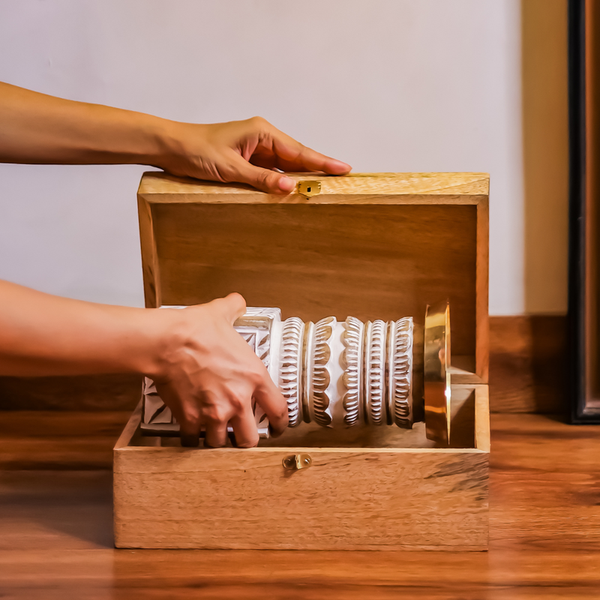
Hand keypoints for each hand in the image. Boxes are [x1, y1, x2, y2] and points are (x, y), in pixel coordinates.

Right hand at [148, 293, 286, 447]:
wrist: (167, 342)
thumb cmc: (195, 330)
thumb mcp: (222, 313)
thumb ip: (234, 308)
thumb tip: (236, 301)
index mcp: (254, 377)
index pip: (278, 410)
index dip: (280, 423)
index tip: (276, 427)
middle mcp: (237, 399)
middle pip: (250, 439)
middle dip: (245, 438)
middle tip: (240, 433)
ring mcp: (213, 412)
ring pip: (221, 444)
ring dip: (218, 439)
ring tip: (214, 432)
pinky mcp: (190, 418)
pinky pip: (193, 439)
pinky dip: (191, 438)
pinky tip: (191, 432)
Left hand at [158, 116, 350, 192]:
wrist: (171, 147)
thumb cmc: (196, 150)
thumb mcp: (230, 168)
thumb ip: (261, 179)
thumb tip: (289, 189)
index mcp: (261, 132)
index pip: (298, 150)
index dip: (322, 161)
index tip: (343, 168)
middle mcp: (262, 139)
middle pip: (296, 157)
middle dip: (318, 169)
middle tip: (341, 179)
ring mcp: (255, 150)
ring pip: (285, 167)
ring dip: (300, 178)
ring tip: (323, 188)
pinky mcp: (248, 161)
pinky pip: (271, 174)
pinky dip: (282, 183)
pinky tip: (292, 193)